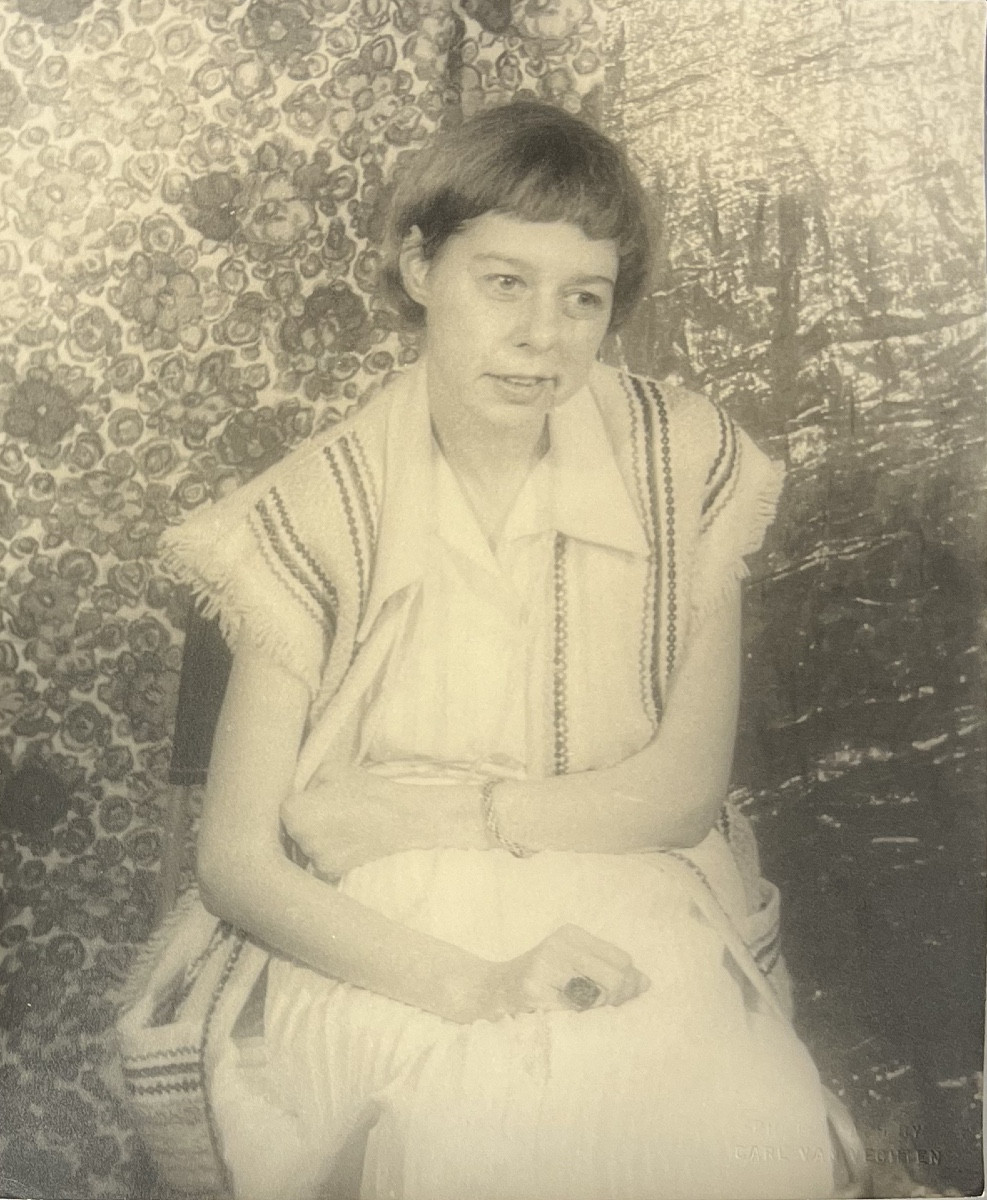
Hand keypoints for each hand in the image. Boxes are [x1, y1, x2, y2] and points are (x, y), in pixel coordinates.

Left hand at [282, 766, 427, 875]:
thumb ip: (306, 782)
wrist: (400, 818)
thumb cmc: (366, 790)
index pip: (283, 809)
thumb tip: (298, 795)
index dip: (300, 802)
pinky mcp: (329, 871)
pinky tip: (345, 839)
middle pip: (291, 830)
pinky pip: (318, 858)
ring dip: (315, 837)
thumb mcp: (330, 770)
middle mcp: (300, 839)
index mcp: (294, 812)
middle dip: (303, 821)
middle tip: (328, 811)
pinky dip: (328, 850)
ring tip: (339, 825)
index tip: (315, 799)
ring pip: (304, 845)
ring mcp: (314, 858)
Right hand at [471, 924, 649, 1021]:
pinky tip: (560, 1018)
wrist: (487, 993)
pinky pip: (575, 1013)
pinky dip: (576, 1023)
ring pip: (600, 996)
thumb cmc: (538, 985)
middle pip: (616, 976)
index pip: (622, 960)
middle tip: (594, 1011)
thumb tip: (646, 984)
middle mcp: (559, 944)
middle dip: (615, 1001)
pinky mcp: (534, 990)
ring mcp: (545, 966)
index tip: (611, 1001)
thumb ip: (608, 972)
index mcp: (571, 934)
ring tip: (575, 1013)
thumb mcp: (572, 967)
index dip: (626, 986)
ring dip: (595, 1013)